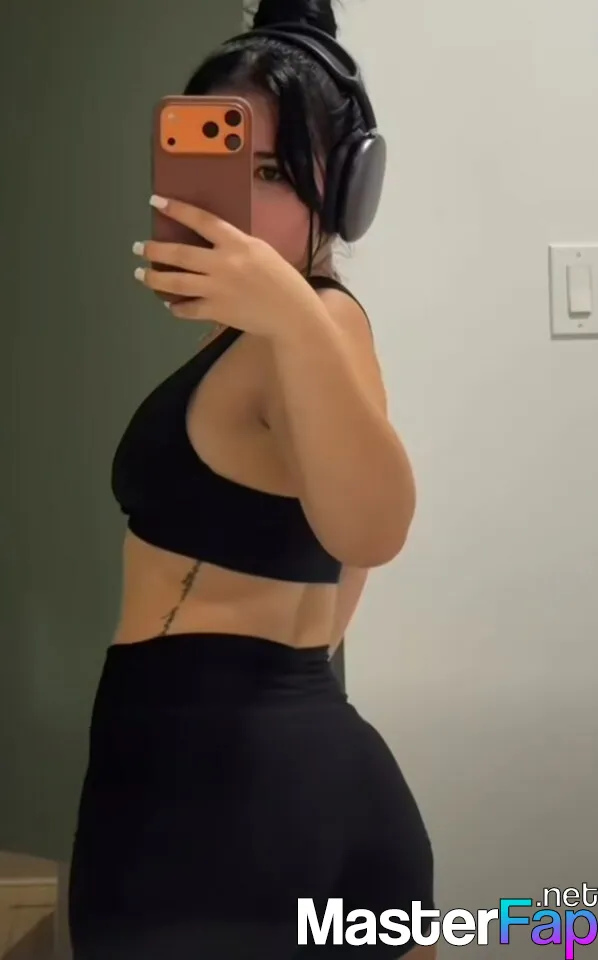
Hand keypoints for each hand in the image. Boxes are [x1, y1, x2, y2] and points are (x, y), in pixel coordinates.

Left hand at [132, 195, 321, 339]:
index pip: (201, 220)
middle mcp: (223, 264)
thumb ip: (235, 245)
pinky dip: (176, 307)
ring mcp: (218, 289)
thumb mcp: (261, 251)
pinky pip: (188, 309)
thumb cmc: (282, 280)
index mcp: (237, 243)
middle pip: (179, 254)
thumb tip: (209, 243)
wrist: (292, 314)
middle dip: (155, 250)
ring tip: (142, 275)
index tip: (156, 202)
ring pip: (176, 282)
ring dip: (154, 278)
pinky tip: (170, 304)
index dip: (177, 210)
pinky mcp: (216, 312)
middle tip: (139, 248)